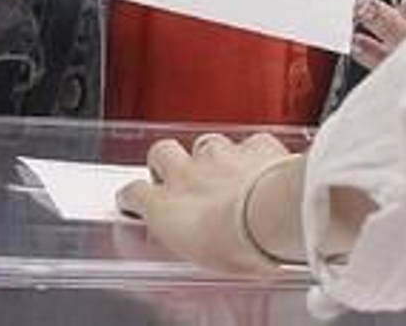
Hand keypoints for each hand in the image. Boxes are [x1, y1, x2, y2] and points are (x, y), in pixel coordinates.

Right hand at [117, 134, 299, 274]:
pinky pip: (249, 143)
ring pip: (205, 144)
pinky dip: (252, 154)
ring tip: (222, 175)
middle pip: (161, 152)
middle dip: (165, 161)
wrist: (272, 217)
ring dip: (210, 157)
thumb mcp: (201, 262)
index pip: (134, 193)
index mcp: (164, 207)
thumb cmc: (237, 247)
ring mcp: (220, 156)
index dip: (133, 196)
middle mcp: (187, 174)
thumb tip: (195, 251)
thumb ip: (189, 246)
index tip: (135, 200)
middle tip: (176, 177)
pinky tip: (260, 167)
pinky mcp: (254, 146)